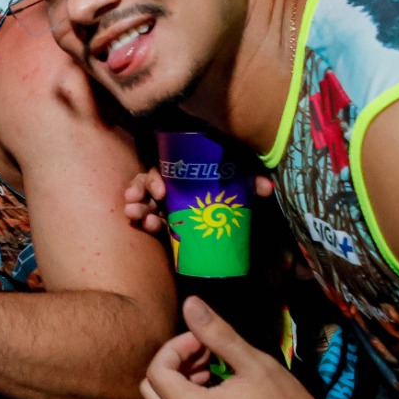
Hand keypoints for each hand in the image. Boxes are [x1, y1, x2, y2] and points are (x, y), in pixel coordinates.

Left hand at [109, 297, 342, 398]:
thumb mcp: (256, 365)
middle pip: (151, 392)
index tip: (202, 344)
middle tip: (204, 362)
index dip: (176, 348)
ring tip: (200, 386)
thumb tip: (189, 303)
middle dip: (172, 367)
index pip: (159, 369)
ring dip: (167, 396)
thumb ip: (217, 334)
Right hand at [124, 169, 274, 233]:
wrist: (232, 204)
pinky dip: (147, 223)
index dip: (155, 179)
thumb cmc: (231, 184)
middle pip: (147, 186)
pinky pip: (152, 220)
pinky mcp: (168, 222)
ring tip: (133, 215)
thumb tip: (266, 187)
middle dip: (138, 193)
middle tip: (134, 204)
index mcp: (181, 172)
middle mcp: (171, 186)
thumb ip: (251, 179)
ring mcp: (167, 205)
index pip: (161, 171)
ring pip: (145, 203)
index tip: (160, 192)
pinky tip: (146, 227)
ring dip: (138, 208)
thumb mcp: (240, 177)